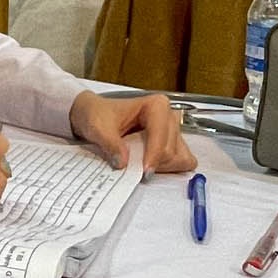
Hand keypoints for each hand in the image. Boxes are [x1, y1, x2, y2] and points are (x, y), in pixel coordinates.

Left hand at [70, 91, 195, 176]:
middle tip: (135, 169)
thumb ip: (110, 143)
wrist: (94, 116)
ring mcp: (173, 131)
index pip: (161, 136)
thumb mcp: (98, 127)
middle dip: (155, 163)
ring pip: (179, 157)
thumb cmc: (98, 115)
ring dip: (162, 167)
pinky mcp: (174, 143)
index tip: (143, 172)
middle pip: (171, 150)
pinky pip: (183, 161)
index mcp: (156, 106)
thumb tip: (123, 162)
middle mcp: (168, 117)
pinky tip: (152, 166)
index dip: (153, 156)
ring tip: (141, 166)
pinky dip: (170, 168)